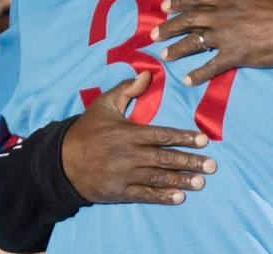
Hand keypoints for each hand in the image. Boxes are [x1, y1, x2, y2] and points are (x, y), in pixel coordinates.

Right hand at [62, 71, 215, 204]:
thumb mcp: (104, 104)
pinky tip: (179, 197)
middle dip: (190, 162)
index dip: (183, 137)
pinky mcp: (118, 191)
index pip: (161, 134)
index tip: (203, 139)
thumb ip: (127, 89)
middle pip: (164, 158)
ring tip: (201, 182)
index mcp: (127, 132)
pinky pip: (143, 194)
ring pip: (158, 177)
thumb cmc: (86, 130)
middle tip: (212, 166)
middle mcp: (128, 154)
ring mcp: (123, 174)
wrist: (61, 160)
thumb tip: (148, 74)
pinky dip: (161, 196)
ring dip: (181, 180)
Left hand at [151, 0, 272, 85]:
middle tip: (154, 34)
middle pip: (190, 19)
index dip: (179, 1)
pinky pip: (212, 65)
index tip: (164, 6)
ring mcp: (228, 35)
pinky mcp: (237, 55)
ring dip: (177, 49)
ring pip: (194, 42)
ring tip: (163, 56)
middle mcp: (224, 15)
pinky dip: (198, 73)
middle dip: (169, 27)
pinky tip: (186, 80)